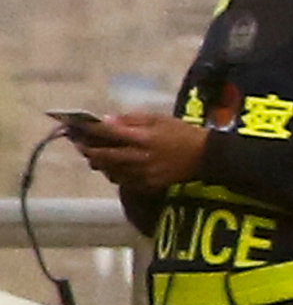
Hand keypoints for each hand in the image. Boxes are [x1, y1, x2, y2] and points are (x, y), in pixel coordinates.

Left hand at [69, 113, 203, 192]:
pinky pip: (122, 181)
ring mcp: (143, 174)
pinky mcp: (147, 185)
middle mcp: (139, 157)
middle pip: (102, 156)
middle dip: (87, 150)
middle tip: (79, 144)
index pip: (106, 133)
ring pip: (109, 171)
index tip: (74, 126)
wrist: (206, 157)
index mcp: (142, 138)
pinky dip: (114, 173)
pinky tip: (114, 167)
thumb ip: (130, 120)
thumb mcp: (158, 119)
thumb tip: (105, 120)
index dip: (87, 130)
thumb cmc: (181, 133)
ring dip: (99, 163)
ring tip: (95, 155)